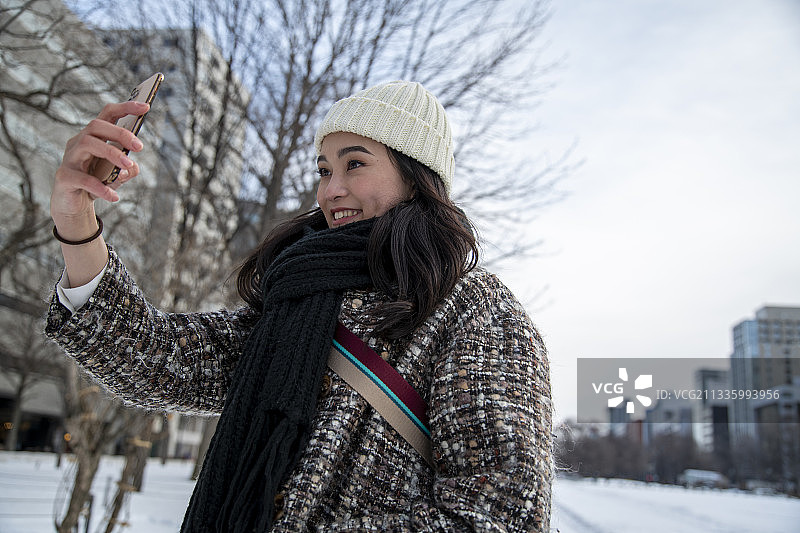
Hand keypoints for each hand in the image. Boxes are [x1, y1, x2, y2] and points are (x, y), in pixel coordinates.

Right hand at [50, 100, 148, 223]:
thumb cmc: (96, 184)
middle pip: (96, 125)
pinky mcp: (64, 177)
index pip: (107, 115)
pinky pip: (82, 179)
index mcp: (94, 138)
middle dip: (120, 133)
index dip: (125, 107)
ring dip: (111, 153)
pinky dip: (100, 187)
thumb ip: (128, 170)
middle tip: (140, 147)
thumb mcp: (117, 176)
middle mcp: (79, 143)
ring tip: (128, 166)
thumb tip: (132, 167)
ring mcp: (69, 158)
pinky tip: (114, 196)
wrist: (73, 206)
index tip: (146, 106)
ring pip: (86, 143)